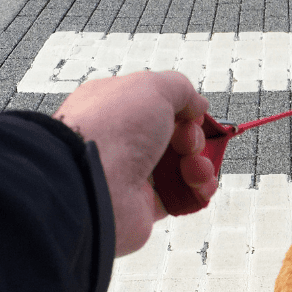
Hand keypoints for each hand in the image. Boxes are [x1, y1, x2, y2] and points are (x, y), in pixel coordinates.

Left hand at [54, 71, 218, 256]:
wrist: (91, 184)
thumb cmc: (112, 131)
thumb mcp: (152, 88)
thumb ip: (180, 89)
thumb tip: (197, 104)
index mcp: (117, 107)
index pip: (157, 105)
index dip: (182, 110)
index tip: (193, 116)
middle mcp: (122, 140)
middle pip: (174, 137)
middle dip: (193, 139)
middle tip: (187, 143)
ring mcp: (132, 174)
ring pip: (180, 167)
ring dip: (200, 165)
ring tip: (195, 169)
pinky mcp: (142, 204)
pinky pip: (179, 197)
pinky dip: (197, 192)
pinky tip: (199, 187)